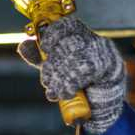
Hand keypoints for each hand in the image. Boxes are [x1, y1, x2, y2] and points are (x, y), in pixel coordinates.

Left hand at [17, 17, 125, 134]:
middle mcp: (94, 41)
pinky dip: (72, 83)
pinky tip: (67, 92)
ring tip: (56, 91)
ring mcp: (105, 54)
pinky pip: (86, 71)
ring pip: (76, 59)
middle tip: (47, 81)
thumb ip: (39, 57)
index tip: (45, 47)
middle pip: (68, 44)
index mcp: (81, 37)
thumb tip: (23, 46)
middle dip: (53, 65)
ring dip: (60, 78)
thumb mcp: (54, 69)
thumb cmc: (78, 85)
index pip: (67, 25)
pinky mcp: (112, 68)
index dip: (54, 34)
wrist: (100, 109)